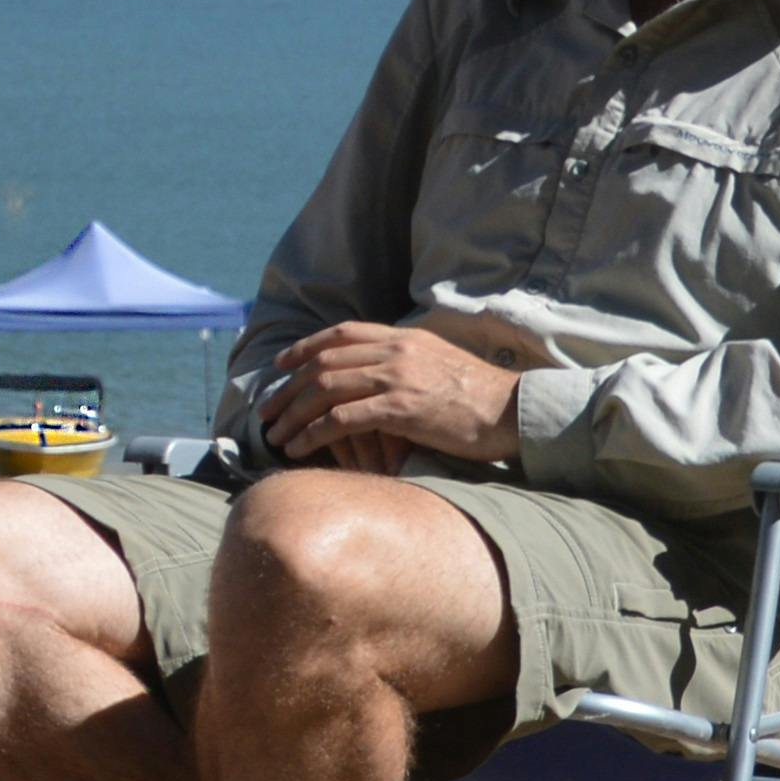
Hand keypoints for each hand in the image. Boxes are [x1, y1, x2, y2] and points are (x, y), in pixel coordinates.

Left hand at [258, 315, 525, 468]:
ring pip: (326, 389)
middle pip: (324, 362)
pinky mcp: (401, 409)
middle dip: (288, 387)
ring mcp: (397, 378)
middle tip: (266, 410)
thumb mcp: (438, 364)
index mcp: (404, 338)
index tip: (280, 366)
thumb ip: (404, 362)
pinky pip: (342, 419)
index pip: (341, 333)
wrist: (513, 411)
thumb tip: (375, 375)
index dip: (304, 348)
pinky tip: (299, 447)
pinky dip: (313, 433)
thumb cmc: (478, 397)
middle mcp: (396, 351)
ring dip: (293, 413)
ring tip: (275, 435)